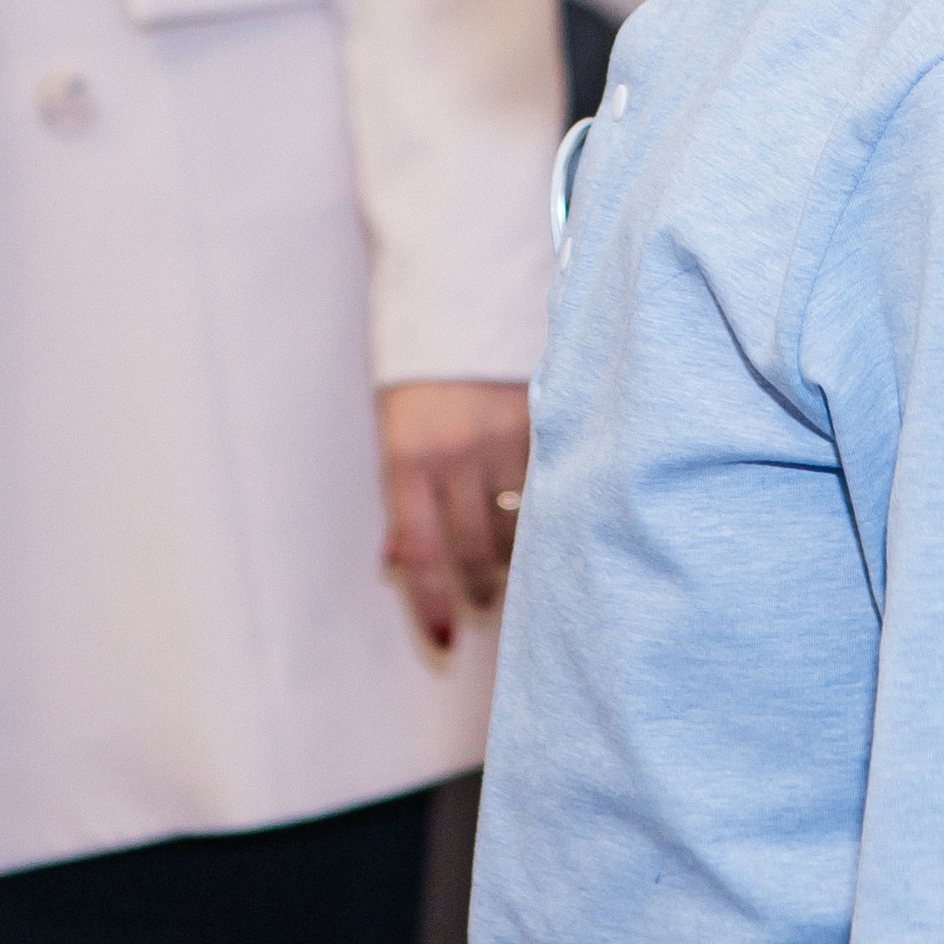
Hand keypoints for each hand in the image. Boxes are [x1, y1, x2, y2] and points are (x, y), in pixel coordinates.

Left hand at [380, 378, 531, 652]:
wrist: (462, 299)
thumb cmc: (422, 380)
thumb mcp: (397, 435)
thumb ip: (403, 501)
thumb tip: (396, 566)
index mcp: (407, 459)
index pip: (422, 553)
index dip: (433, 605)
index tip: (446, 644)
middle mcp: (455, 454)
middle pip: (474, 550)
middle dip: (480, 587)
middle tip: (483, 601)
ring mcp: (502, 439)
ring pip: (516, 528)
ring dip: (514, 559)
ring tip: (512, 566)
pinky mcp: (541, 423)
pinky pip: (547, 493)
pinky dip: (544, 519)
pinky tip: (544, 528)